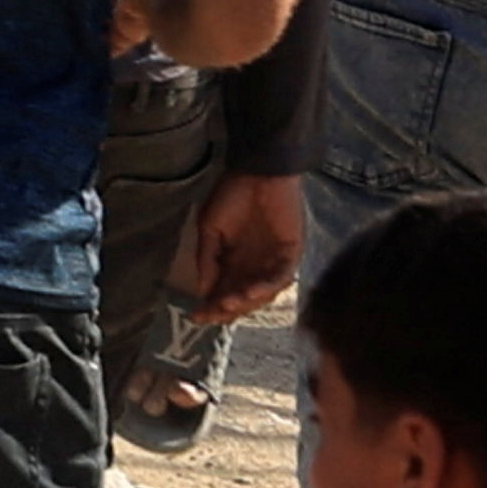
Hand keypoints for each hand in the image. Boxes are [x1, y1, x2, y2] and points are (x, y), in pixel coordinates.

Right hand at [183, 167, 307, 321]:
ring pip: (261, 294)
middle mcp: (254, 266)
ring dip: (244, 303)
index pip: (223, 291)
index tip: (196, 316)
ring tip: (228, 303)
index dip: (210, 306)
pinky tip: (250, 292)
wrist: (258, 171)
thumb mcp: (209, 227)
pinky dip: (266, 288)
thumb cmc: (232, 194)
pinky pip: (280, 278)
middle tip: (212, 314)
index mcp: (234, 261)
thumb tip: (203, 290)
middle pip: (242, 299)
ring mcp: (273, 262)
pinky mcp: (290, 254)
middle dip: (226, 310)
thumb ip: (207, 258)